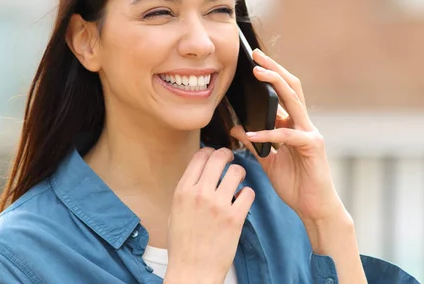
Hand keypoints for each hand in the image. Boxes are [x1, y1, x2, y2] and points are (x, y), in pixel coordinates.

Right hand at [164, 147, 253, 283]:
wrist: (192, 270)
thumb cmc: (183, 244)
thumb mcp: (175, 211)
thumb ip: (188, 190)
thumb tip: (200, 173)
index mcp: (183, 191)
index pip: (200, 156)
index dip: (210, 152)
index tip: (215, 155)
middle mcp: (200, 194)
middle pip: (219, 157)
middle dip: (227, 155)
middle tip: (231, 160)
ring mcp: (219, 205)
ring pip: (236, 171)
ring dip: (239, 174)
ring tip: (237, 181)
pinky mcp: (235, 217)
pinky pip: (248, 192)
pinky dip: (247, 194)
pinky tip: (242, 201)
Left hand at [230, 49, 345, 223]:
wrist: (314, 207)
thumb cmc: (295, 184)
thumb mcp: (269, 161)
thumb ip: (257, 144)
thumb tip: (237, 129)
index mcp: (295, 125)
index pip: (283, 93)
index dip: (270, 76)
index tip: (253, 62)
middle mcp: (305, 124)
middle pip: (291, 88)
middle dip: (274, 69)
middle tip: (255, 56)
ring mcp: (311, 133)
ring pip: (294, 101)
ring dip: (275, 85)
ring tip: (258, 74)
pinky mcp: (313, 147)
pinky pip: (288, 135)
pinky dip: (269, 133)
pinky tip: (251, 133)